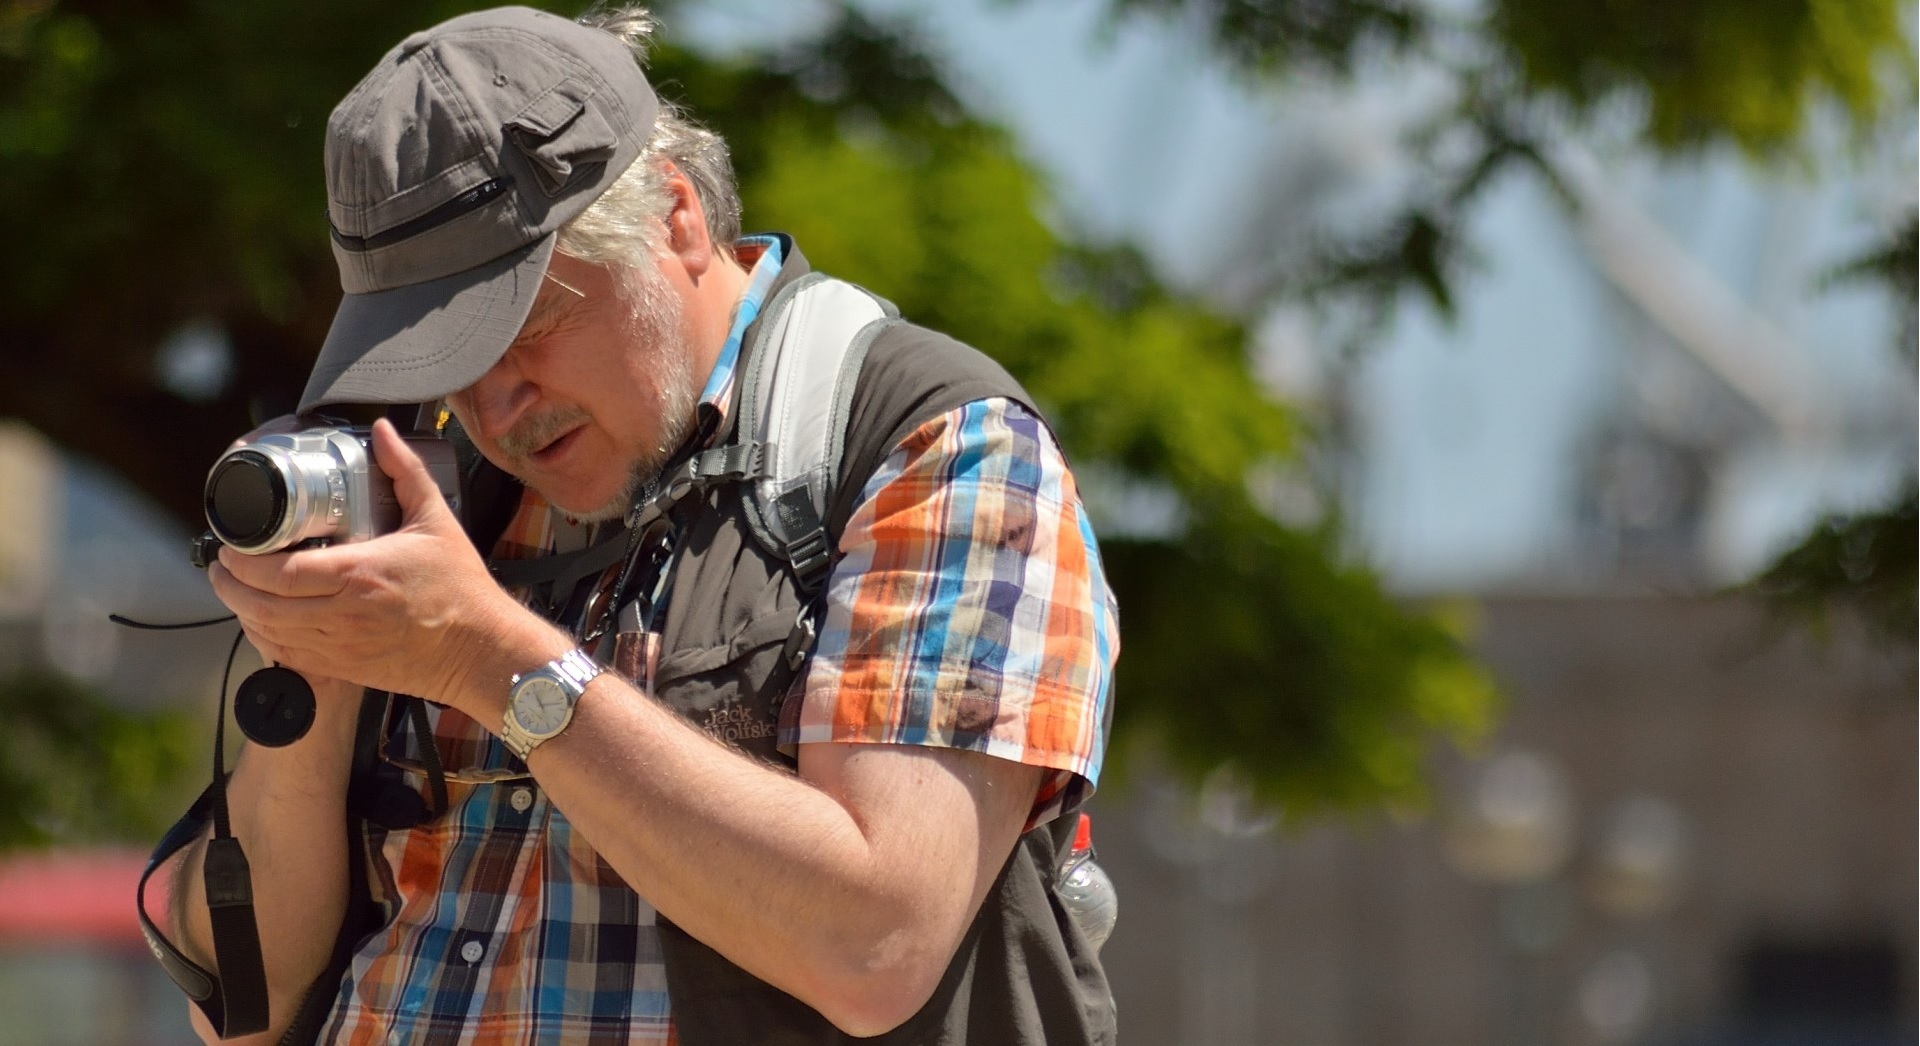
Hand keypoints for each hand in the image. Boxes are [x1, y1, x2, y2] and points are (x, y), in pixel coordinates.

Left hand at [208, 418, 545, 709]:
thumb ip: (405, 471)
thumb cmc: (461, 588)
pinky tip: (264, 622)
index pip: (278, 571)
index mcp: (357, 574)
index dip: (243, 561)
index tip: (234, 545)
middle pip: (260, 603)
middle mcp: (341, 613)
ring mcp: (339, 645)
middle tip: (224, 563)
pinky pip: (286, 657)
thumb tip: (383, 432)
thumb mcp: (436, 520)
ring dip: (242, 610)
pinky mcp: (343, 668)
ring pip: (266, 631)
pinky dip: (265, 639)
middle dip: (231, 583)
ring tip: (237, 588)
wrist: (480, 648)